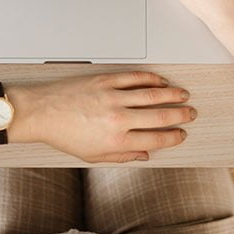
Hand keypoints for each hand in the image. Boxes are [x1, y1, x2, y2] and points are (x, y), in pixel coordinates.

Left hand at [10, 71, 194, 162]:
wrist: (42, 112)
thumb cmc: (64, 134)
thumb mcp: (94, 155)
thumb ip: (123, 156)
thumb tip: (145, 154)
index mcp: (117, 140)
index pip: (156, 138)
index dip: (174, 136)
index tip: (182, 133)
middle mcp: (118, 118)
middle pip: (160, 115)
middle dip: (181, 115)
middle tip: (191, 113)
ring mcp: (113, 97)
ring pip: (153, 94)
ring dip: (173, 95)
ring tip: (184, 95)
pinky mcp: (106, 81)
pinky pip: (135, 78)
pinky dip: (151, 79)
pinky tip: (161, 81)